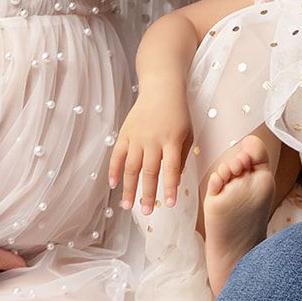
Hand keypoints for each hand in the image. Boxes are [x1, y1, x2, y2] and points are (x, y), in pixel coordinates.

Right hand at [108, 81, 192, 212]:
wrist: (161, 88)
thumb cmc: (178, 113)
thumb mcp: (188, 133)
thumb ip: (182, 157)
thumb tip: (174, 180)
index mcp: (172, 139)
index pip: (171, 168)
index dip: (170, 187)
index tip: (169, 204)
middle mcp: (153, 139)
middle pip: (150, 171)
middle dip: (148, 194)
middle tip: (147, 212)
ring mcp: (137, 136)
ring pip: (132, 166)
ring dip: (130, 188)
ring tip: (128, 206)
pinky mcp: (126, 132)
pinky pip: (118, 154)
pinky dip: (114, 170)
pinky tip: (113, 185)